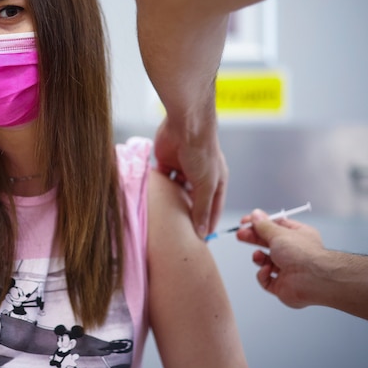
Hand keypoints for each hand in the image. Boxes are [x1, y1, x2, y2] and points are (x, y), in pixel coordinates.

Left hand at [153, 115, 227, 237]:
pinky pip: (160, 180)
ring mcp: (182, 169)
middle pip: (192, 201)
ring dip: (169, 202)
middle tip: (177, 234)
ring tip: (162, 220)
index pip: (212, 209)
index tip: (199, 243)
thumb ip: (202, 208)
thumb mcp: (206, 185)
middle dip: (186, 215)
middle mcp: (200, 177)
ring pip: (174, 192)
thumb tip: (203, 232)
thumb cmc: (202, 151)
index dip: (207, 225)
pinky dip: (157, 189)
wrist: (186, 124)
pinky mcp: (166, 162)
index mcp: (216, 182)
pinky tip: (151, 201)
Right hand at [236, 209, 325, 308]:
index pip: (276, 226)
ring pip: (265, 261)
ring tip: (258, 256)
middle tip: (240, 235)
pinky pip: (266, 279)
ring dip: (258, 257)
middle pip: (268, 243)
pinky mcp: (282, 286)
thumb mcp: (279, 234)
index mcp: (298, 236)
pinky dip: (264, 274)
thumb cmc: (303, 255)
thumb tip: (255, 215)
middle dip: (253, 238)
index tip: (245, 221)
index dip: (259, 223)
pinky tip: (268, 270)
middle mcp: (294, 252)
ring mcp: (288, 270)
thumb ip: (264, 225)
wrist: (313, 280)